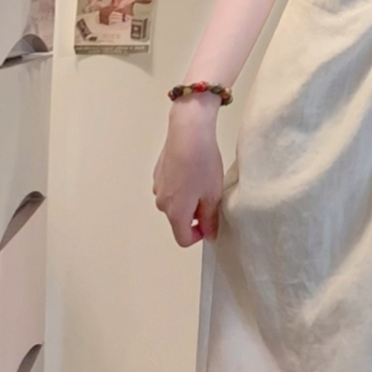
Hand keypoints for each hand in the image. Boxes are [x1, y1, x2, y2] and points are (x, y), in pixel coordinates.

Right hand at [153, 96, 223, 246]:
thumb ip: (210, 219)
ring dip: (188, 198)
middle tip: (210, 195)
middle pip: (178, 220)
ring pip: (174, 203)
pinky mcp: (158, 173)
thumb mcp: (213, 195)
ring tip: (202, 179)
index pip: (183, 239)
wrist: (188, 132)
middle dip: (194, 214)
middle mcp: (162, 203)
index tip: (210, 221)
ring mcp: (158, 187)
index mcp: (175, 213)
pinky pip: (170, 188)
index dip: (199, 235)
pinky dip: (181, 185)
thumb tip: (210, 234)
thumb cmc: (202, 162)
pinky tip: (192, 169)